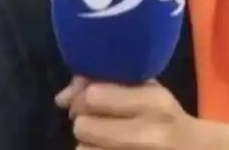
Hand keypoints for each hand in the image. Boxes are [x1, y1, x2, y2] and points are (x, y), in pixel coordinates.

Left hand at [56, 77, 228, 149]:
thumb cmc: (167, 118)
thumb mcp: (148, 91)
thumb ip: (106, 85)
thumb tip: (62, 99)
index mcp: (152, 103)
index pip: (93, 96)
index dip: (84, 96)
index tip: (90, 99)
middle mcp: (146, 135)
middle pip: (83, 127)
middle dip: (85, 123)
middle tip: (97, 124)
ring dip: (89, 145)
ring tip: (106, 142)